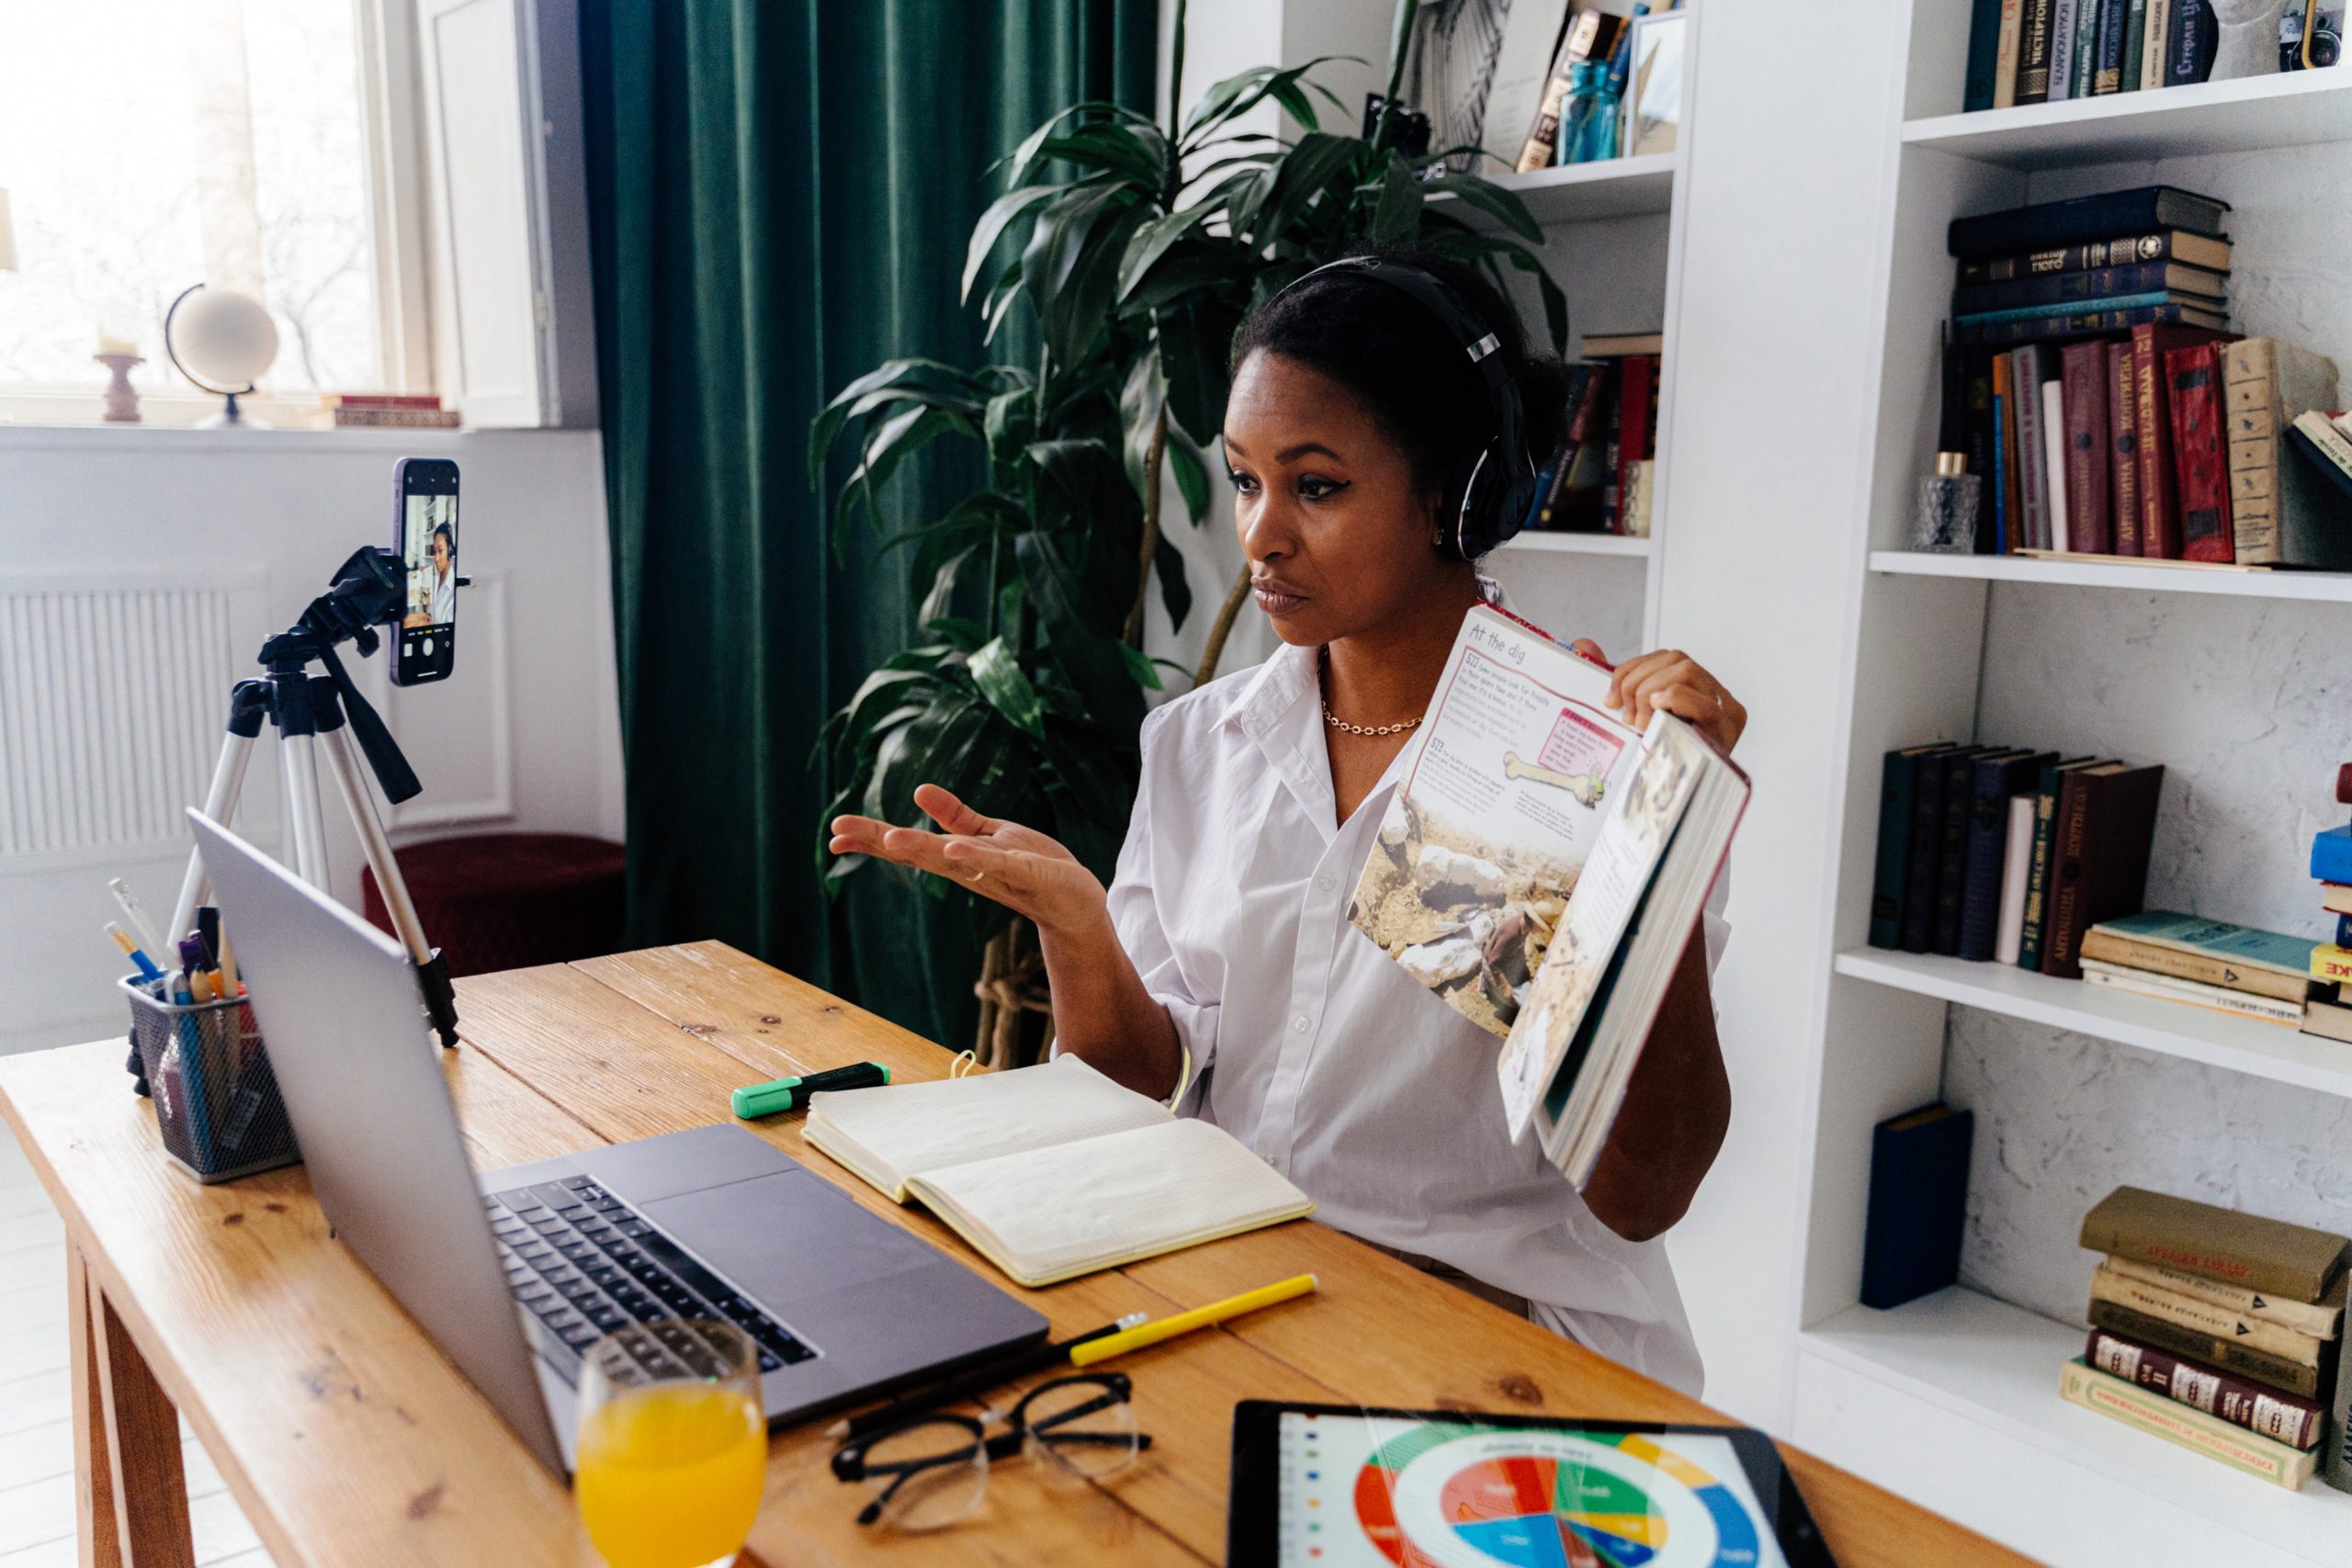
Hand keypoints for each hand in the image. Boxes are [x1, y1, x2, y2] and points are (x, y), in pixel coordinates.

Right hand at [829, 784, 1107, 935]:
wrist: (1075, 901)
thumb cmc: (1033, 866)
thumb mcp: (989, 835)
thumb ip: (956, 815)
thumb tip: (918, 791)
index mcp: (954, 857)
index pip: (906, 846)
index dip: (870, 837)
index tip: (834, 831)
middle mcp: (966, 868)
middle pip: (916, 853)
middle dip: (878, 840)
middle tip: (837, 829)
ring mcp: (993, 873)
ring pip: (951, 860)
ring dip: (920, 849)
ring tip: (890, 839)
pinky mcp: (1025, 873)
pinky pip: (996, 865)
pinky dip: (975, 858)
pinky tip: (955, 850)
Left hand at [1579, 641, 1746, 755]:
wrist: (1671, 806)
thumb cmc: (1653, 760)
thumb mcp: (1634, 717)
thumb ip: (1615, 682)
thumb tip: (1585, 643)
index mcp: (1696, 689)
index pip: (1666, 659)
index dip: (1633, 670)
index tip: (1610, 699)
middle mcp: (1716, 695)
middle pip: (1676, 660)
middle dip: (1638, 682)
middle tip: (1624, 716)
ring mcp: (1725, 711)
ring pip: (1686, 672)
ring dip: (1651, 692)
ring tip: (1639, 724)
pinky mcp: (1727, 731)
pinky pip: (1702, 704)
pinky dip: (1673, 699)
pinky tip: (1655, 713)